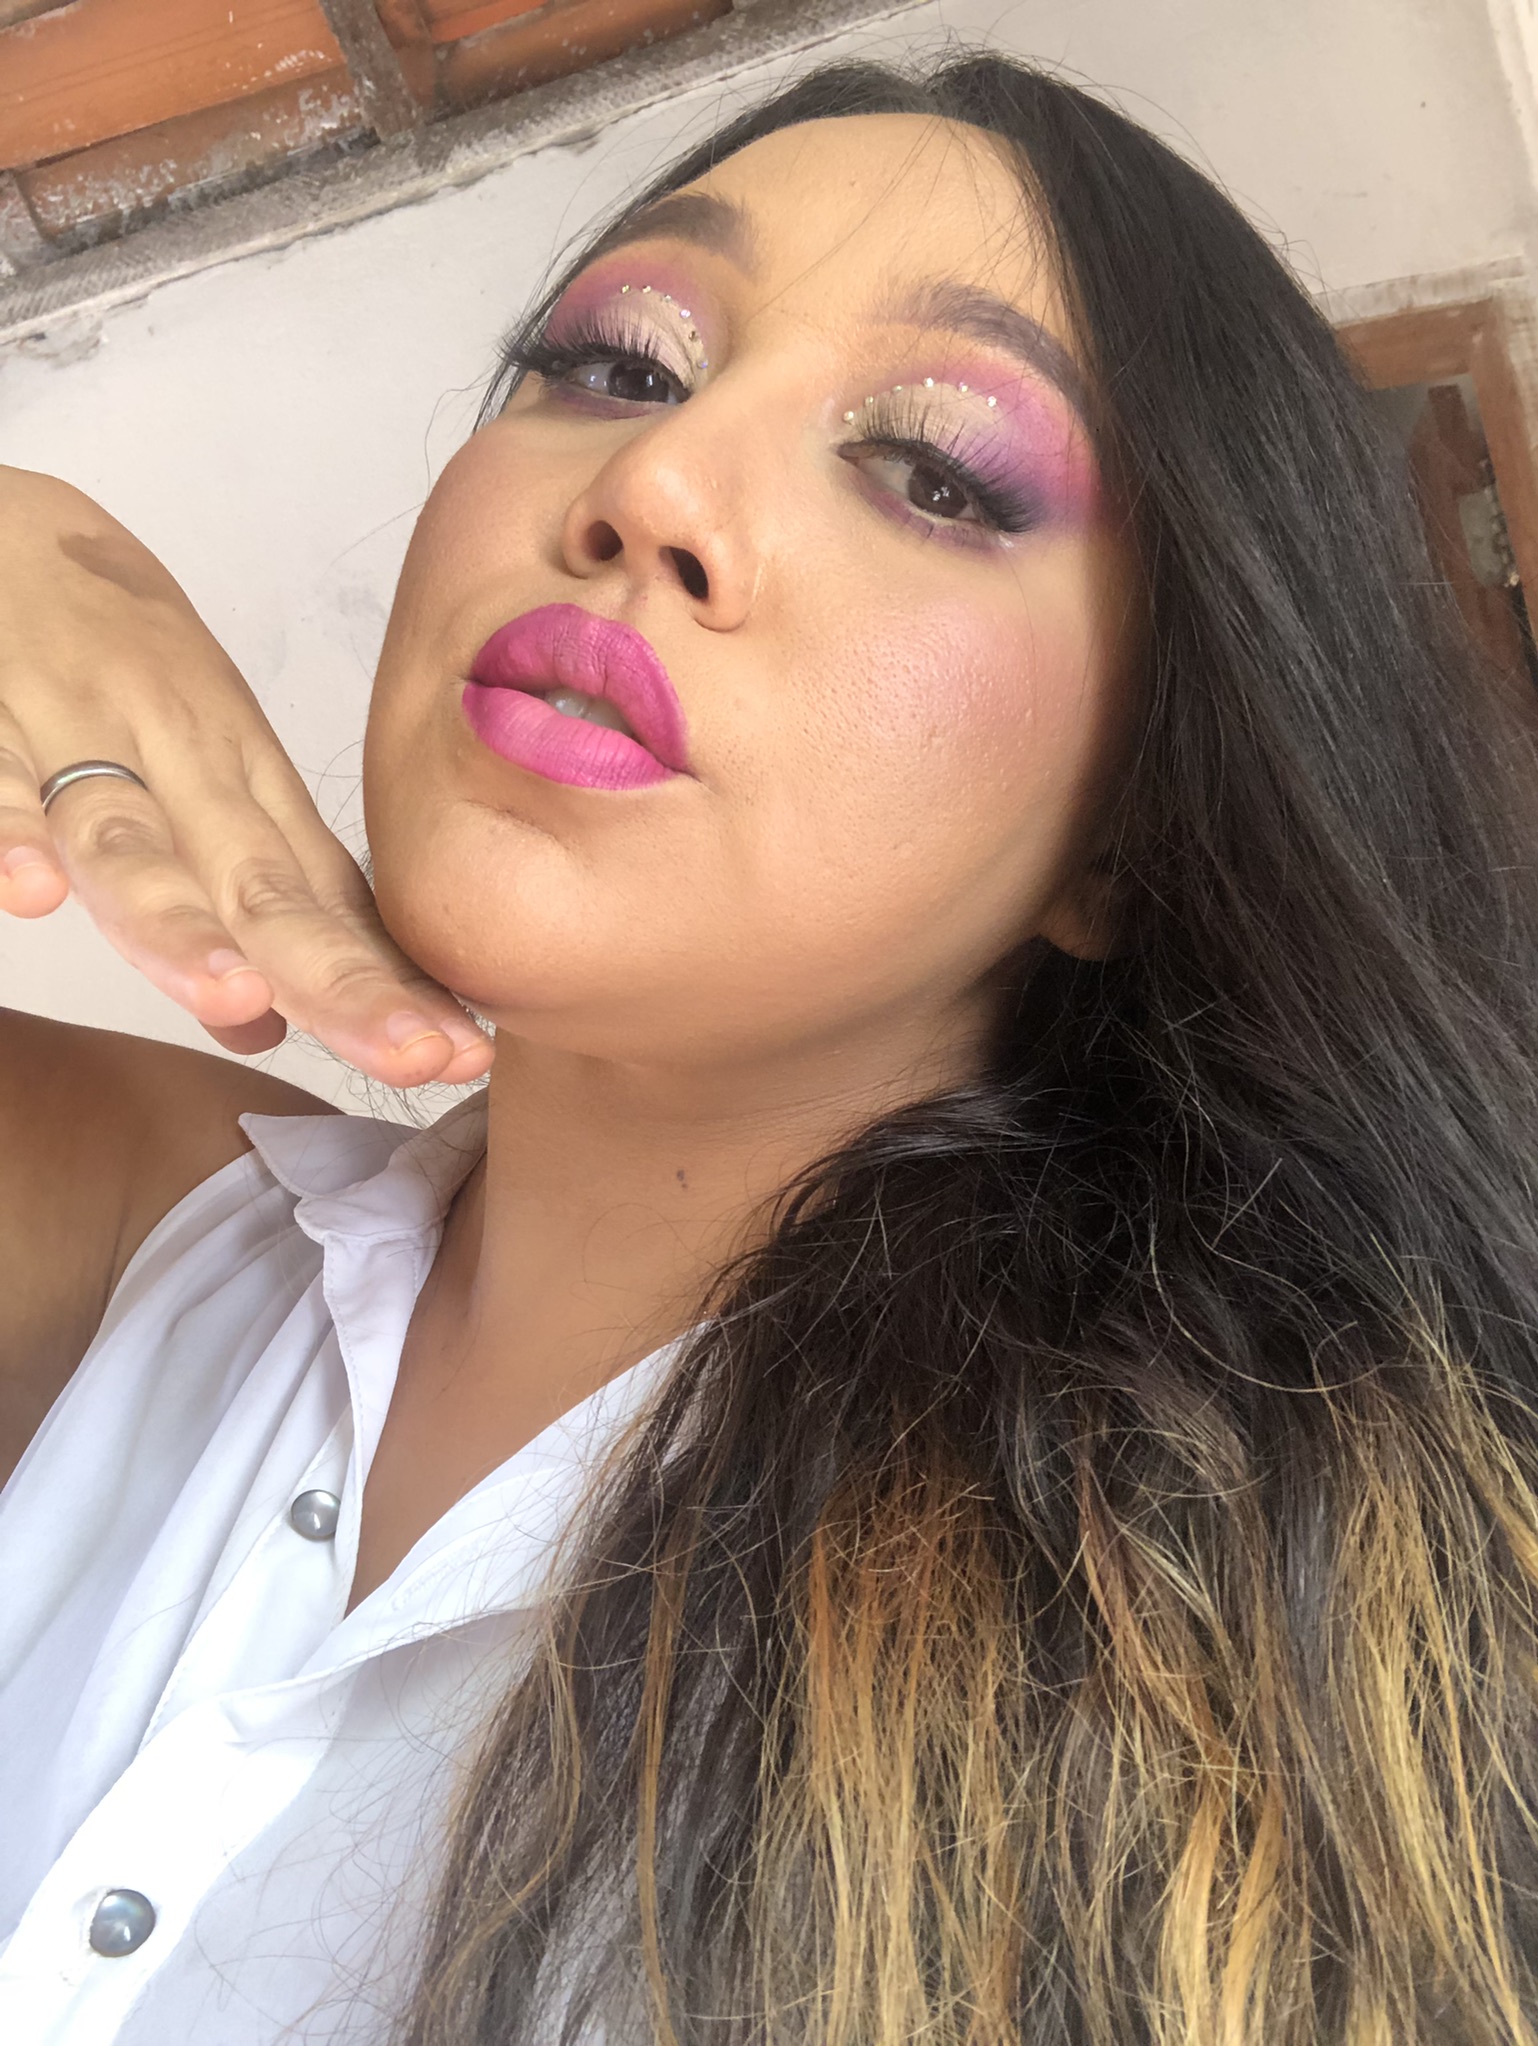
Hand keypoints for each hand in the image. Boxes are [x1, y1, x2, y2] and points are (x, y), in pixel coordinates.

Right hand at [0, 468, 493, 1087]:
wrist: (11, 527)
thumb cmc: (125, 662)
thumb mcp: (205, 772)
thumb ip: (242, 898)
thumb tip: (267, 1025)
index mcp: (243, 787)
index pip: (329, 905)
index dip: (393, 986)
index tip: (466, 1058)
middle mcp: (179, 767)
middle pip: (260, 888)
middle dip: (337, 979)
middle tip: (412, 1055)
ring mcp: (80, 743)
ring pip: (131, 844)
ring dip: (181, 925)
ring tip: (236, 992)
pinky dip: (5, 830)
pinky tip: (31, 891)